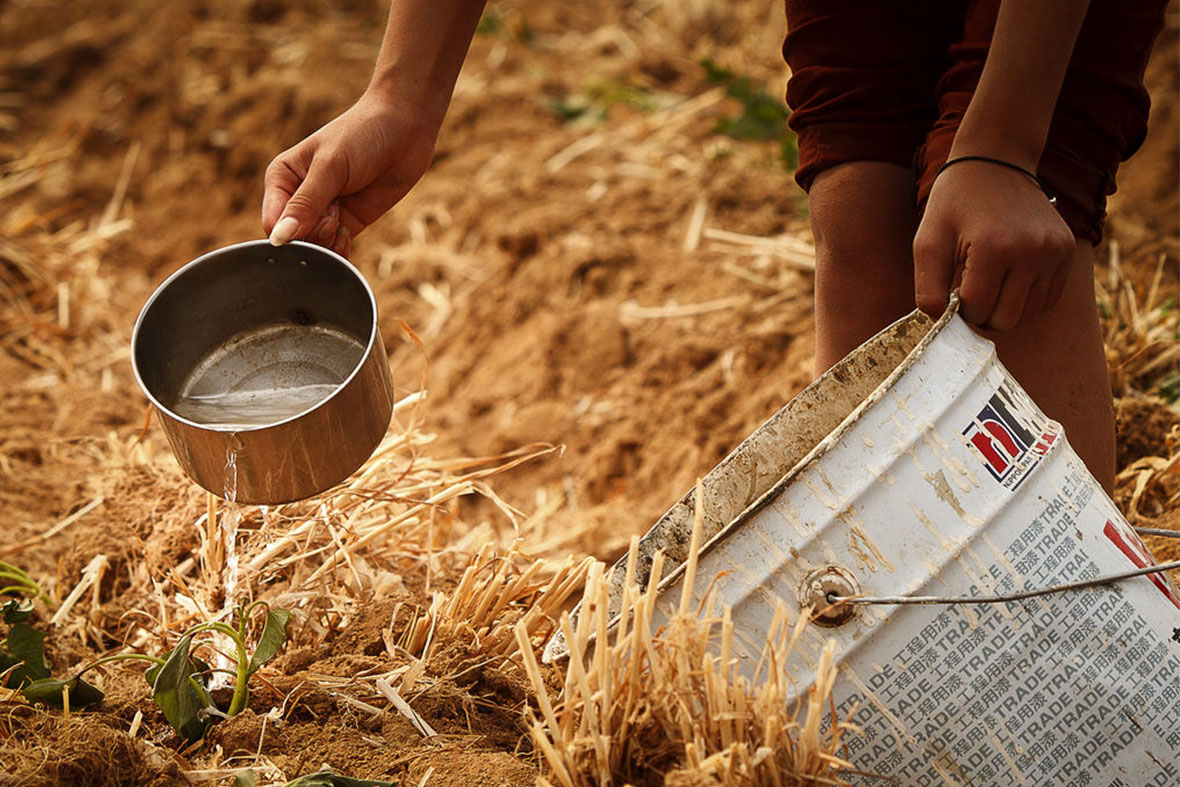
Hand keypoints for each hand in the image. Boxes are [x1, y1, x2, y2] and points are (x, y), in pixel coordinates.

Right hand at [262, 91, 440, 256]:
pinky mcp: (348, 222)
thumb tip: (280, 237)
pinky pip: (335, 250)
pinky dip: (340, 251)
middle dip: (314, 236)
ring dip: (329, 243)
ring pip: (316, 248)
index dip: (290, 233)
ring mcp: (324, 212)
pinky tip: (348, 235)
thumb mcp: (330, 167)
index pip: (273, 222)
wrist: (404, 128)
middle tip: (335, 215)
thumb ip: (305, 204)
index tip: (317, 218)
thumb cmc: (361, 135)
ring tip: (342, 219)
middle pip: (294, 240)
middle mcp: (298, 198)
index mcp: (283, 178)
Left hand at [912, 160, 1074, 329]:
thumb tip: (940, 323)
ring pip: (1028, 315)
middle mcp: (1033, 251)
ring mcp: (1055, 252)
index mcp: (995, 247)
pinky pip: (1047, 300)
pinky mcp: (1067, 252)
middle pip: (1005, 319)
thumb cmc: (954, 203)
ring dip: (1004, 309)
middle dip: (982, 314)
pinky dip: (1025, 300)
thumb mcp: (927, 241)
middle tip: (969, 290)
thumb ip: (927, 288)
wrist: (996, 161)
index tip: (952, 288)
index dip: (958, 308)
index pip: (976, 310)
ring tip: (988, 282)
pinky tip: (1008, 279)